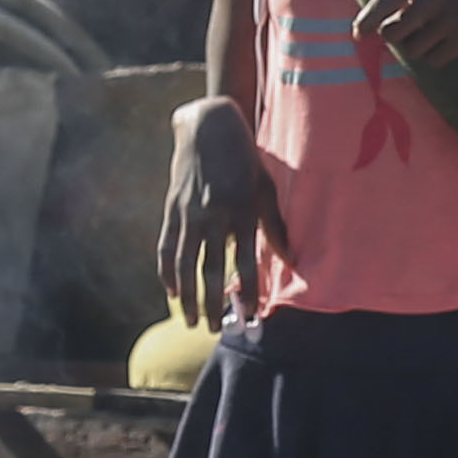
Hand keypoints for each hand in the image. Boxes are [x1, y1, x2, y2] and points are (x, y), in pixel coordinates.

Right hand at [158, 97, 283, 320]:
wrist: (208, 126)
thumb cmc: (244, 160)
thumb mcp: (265, 189)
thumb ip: (275, 227)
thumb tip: (292, 261)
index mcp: (242, 211)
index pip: (246, 263)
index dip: (248, 293)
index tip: (251, 318)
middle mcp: (214, 216)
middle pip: (212, 270)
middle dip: (214, 304)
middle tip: (216, 330)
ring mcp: (189, 214)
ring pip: (185, 265)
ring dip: (188, 297)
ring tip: (192, 322)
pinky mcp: (171, 209)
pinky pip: (166, 247)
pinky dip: (167, 272)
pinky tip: (171, 292)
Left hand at [350, 0, 457, 73]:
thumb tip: (372, 24)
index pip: (383, 1)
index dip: (366, 20)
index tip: (357, 34)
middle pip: (393, 32)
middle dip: (396, 38)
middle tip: (407, 33)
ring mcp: (452, 17)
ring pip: (413, 49)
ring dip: (418, 49)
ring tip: (433, 36)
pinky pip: (434, 60)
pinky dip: (436, 58)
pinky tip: (447, 46)